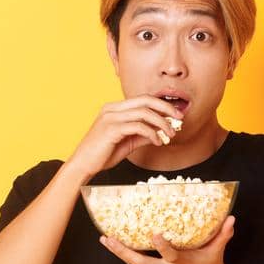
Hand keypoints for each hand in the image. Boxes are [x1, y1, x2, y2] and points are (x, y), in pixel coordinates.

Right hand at [68, 95, 184, 179]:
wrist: (84, 165)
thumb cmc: (104, 154)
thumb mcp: (128, 142)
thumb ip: (143, 134)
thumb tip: (161, 132)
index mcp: (115, 109)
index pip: (143, 99)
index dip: (162, 105)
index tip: (176, 115)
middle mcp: (112, 109)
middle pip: (146, 100)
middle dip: (166, 108)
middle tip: (180, 118)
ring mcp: (110, 117)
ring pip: (144, 112)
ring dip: (162, 123)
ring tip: (171, 134)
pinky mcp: (111, 128)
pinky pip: (138, 126)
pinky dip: (152, 133)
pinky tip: (157, 141)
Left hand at [99, 216, 236, 263]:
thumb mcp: (217, 251)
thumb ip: (223, 234)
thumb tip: (231, 217)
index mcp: (182, 263)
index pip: (170, 254)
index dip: (161, 246)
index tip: (154, 234)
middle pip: (141, 263)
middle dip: (122, 251)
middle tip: (108, 239)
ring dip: (121, 254)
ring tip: (107, 241)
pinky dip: (134, 260)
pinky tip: (123, 249)